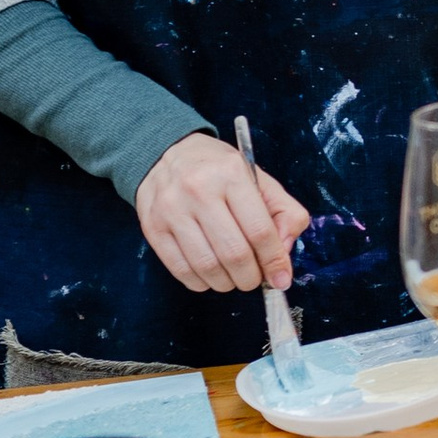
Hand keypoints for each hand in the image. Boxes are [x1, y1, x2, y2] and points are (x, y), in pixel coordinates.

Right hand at [137, 134, 309, 296]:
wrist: (166, 154)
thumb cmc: (219, 171)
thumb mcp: (259, 179)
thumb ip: (284, 213)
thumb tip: (283, 254)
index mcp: (232, 174)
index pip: (260, 230)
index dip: (274, 261)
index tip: (281, 278)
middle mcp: (199, 190)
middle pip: (234, 254)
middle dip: (251, 277)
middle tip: (255, 278)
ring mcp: (172, 210)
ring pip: (207, 267)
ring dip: (227, 283)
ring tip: (233, 277)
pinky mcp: (153, 228)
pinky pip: (181, 270)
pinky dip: (201, 282)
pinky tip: (210, 275)